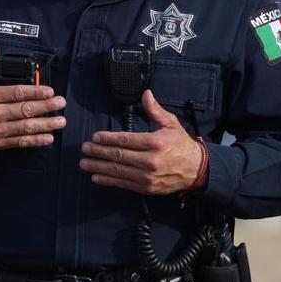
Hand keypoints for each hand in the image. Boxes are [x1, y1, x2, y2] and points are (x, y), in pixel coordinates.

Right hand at [0, 38, 66, 149]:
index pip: (17, 93)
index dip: (36, 92)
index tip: (51, 91)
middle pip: (25, 110)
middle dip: (46, 107)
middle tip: (61, 103)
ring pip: (25, 127)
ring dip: (45, 124)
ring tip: (60, 121)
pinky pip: (19, 142)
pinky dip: (35, 141)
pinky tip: (48, 138)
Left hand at [80, 90, 204, 194]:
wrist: (196, 170)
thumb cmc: (181, 144)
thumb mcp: (171, 124)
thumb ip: (155, 110)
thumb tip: (146, 94)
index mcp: (155, 142)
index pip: (125, 140)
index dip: (108, 138)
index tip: (95, 136)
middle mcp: (149, 160)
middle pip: (118, 155)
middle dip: (98, 152)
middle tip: (84, 149)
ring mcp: (147, 176)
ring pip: (117, 171)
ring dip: (98, 167)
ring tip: (84, 163)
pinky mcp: (146, 188)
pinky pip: (123, 183)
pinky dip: (108, 181)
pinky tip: (96, 177)